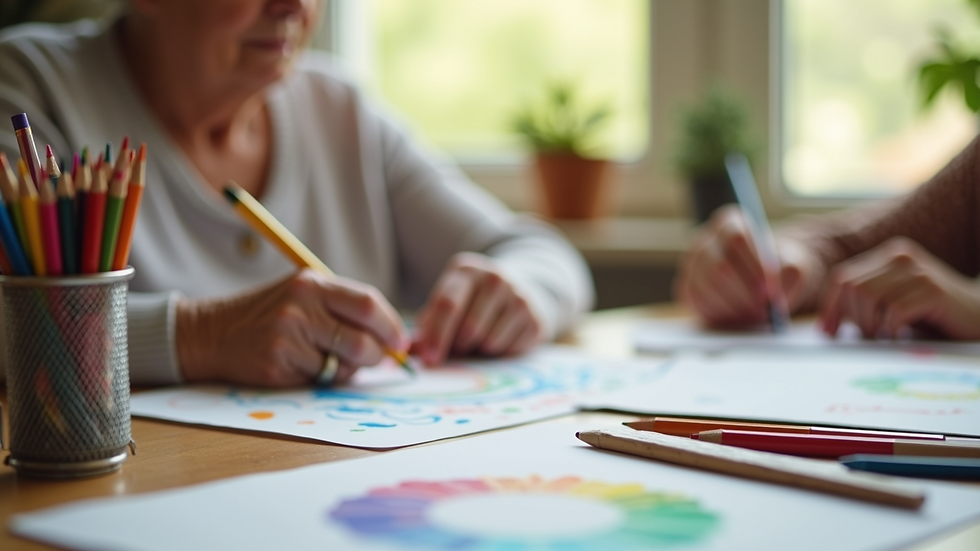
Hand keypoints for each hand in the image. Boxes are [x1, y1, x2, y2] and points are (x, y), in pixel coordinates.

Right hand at [176, 269, 408, 386]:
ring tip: (329, 361)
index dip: (391, 326)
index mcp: (313, 283)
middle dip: (376, 356)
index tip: (400, 343)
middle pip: (361, 338)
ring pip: (342, 364)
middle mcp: (301, 305)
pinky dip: (318, 378)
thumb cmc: (269, 315)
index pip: (368, 303)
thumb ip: (343, 309)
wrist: (211, 332)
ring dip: (346, 370)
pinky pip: (317, 378)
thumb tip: (394, 339)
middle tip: (374, 360)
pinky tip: (299, 366)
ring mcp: (287, 335)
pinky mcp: (276, 362)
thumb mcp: (304, 296)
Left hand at [413, 252, 543, 365]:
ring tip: (481, 338)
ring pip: (489, 341)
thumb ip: (427, 327)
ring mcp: (518, 295)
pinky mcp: (534, 316)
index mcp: (465, 271)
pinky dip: (500, 352)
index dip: (436, 336)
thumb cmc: (473, 303)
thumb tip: (406, 353)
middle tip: (460, 347)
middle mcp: (493, 277)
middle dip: (459, 347)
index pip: (447, 305)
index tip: (429, 360)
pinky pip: (509, 349)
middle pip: (468, 328)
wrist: (521, 289)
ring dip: (479, 349)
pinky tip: (501, 337)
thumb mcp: (449, 304)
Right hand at [675, 205, 814, 327]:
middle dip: (745, 290)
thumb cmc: (776, 272)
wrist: (761, 287)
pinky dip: (721, 313)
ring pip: (708, 286)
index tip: (771, 289)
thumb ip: (789, 272)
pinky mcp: (686, 288)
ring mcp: (691, 264)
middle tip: (764, 307)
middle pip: (720, 265)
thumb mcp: (791, 266)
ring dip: (735, 304)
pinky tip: (738, 315)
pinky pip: (699, 301)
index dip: (754, 265)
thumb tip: (773, 293)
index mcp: (730, 223)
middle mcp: (705, 240)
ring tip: (755, 312)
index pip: (736, 238)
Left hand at [820, 237, 979, 339]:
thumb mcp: (892, 305)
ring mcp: (919, 271)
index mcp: (889, 256)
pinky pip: (894, 311)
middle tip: (867, 338)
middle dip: (852, 318)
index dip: (831, 306)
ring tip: (884, 338)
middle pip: (852, 287)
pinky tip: (899, 337)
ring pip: (869, 297)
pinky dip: (890, 330)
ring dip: (870, 326)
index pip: (842, 277)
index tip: (828, 332)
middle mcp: (901, 256)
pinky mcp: (933, 290)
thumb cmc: (933, 317)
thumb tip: (824, 326)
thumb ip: (864, 306)